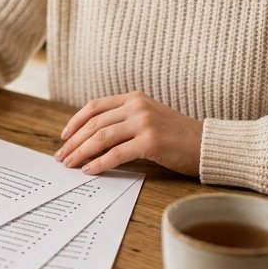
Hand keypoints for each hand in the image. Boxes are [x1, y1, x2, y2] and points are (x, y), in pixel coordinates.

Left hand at [55, 91, 202, 175]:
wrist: (206, 144)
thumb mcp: (149, 118)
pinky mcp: (151, 142)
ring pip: (101, 137)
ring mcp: (144, 122)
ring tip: (70, 164)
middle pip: (94, 123)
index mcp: (134, 97)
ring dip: (81, 152)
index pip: (95, 106)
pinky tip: (89, 170)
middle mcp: (137, 106)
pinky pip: (116, 154)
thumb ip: (125, 120)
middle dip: (74, 141)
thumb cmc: (177, 136)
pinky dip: (99, 163)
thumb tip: (92, 137)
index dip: (75, 121)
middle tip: (61, 157)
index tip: (63, 136)